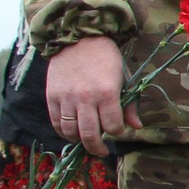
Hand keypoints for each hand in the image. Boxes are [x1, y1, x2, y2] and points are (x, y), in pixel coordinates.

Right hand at [46, 35, 138, 156]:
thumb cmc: (106, 58)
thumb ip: (129, 104)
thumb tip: (136, 127)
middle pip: (90, 135)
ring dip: (79, 141)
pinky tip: (71, 132)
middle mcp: (86, 98)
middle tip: (101, 150)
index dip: (116, 131)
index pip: (113, 126)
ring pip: (71, 132)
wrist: (78, 38)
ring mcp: (67, 98)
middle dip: (97, 147)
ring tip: (86, 140)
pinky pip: (56, 122)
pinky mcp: (52, 96)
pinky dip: (63, 132)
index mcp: (107, 93)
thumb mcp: (124, 78)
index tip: (116, 128)